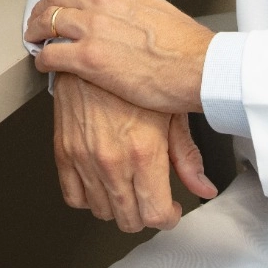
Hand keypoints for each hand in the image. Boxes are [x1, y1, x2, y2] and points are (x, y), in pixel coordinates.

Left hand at [27, 0, 216, 112]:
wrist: (199, 67)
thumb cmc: (186, 45)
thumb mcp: (156, 6)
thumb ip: (131, 3)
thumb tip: (121, 12)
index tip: (55, 1)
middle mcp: (102, 0)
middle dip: (41, 10)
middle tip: (37, 22)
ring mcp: (93, 28)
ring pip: (46, 22)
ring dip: (35, 32)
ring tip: (34, 40)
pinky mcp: (88, 58)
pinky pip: (51, 54)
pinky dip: (42, 59)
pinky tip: (44, 64)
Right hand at [52, 72, 217, 231]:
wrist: (96, 48)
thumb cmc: (137, 74)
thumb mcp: (171, 112)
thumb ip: (187, 156)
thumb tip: (203, 187)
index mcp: (144, 151)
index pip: (156, 214)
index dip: (168, 216)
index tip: (169, 208)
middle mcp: (112, 159)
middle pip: (129, 219)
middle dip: (145, 214)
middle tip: (151, 198)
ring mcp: (85, 158)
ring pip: (102, 211)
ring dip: (118, 207)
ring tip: (128, 188)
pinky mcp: (63, 151)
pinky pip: (73, 196)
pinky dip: (88, 198)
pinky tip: (101, 184)